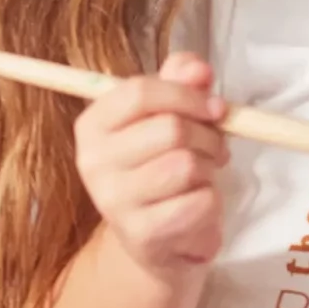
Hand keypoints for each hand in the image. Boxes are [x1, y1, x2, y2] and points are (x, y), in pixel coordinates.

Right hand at [72, 53, 227, 270]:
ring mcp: (114, 202)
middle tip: (216, 146)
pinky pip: (199, 203)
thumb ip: (180, 82)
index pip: (139, 91)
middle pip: (171, 129)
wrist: (154, 238)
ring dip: (209, 168)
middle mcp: (94, 163)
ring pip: (186, 166)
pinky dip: (211, 201)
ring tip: (204, 174)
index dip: (186, 94)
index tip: (214, 106)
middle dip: (208, 135)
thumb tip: (199, 69)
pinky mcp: (142, 234)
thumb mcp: (165, 116)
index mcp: (93, 125)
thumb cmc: (160, 165)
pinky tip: (197, 203)